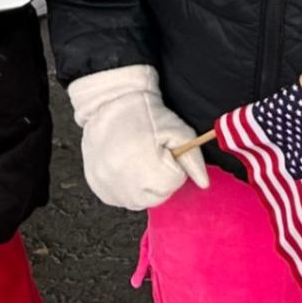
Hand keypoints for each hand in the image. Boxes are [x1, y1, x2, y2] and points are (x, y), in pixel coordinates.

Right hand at [66, 65, 206, 211]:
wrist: (109, 101)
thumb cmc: (145, 113)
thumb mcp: (177, 130)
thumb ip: (193, 159)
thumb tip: (203, 183)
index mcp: (146, 168)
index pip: (174, 182)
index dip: (174, 164)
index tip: (164, 149)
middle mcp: (124, 183)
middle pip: (158, 196)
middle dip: (161, 178)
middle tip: (151, 154)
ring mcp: (108, 187)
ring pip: (139, 201)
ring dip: (144, 186)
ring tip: (138, 161)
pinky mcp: (98, 187)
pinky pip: (120, 199)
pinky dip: (127, 188)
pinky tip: (125, 168)